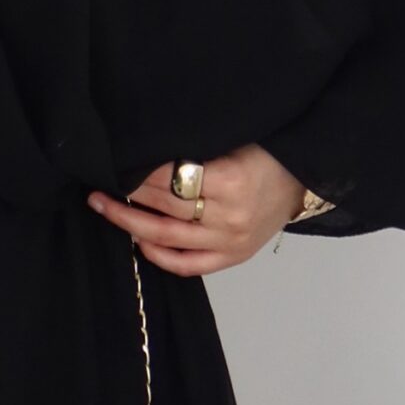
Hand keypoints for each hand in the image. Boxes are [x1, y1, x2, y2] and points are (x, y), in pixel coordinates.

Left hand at [85, 144, 306, 276]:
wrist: (305, 177)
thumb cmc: (267, 152)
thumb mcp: (233, 140)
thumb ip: (194, 148)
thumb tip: (145, 150)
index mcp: (231, 180)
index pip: (169, 177)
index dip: (139, 171)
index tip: (117, 161)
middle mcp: (230, 215)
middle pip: (164, 206)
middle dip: (128, 193)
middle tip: (100, 181)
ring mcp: (231, 241)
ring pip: (167, 237)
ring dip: (130, 222)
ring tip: (103, 207)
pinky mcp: (233, 257)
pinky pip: (189, 265)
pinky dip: (160, 257)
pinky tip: (138, 242)